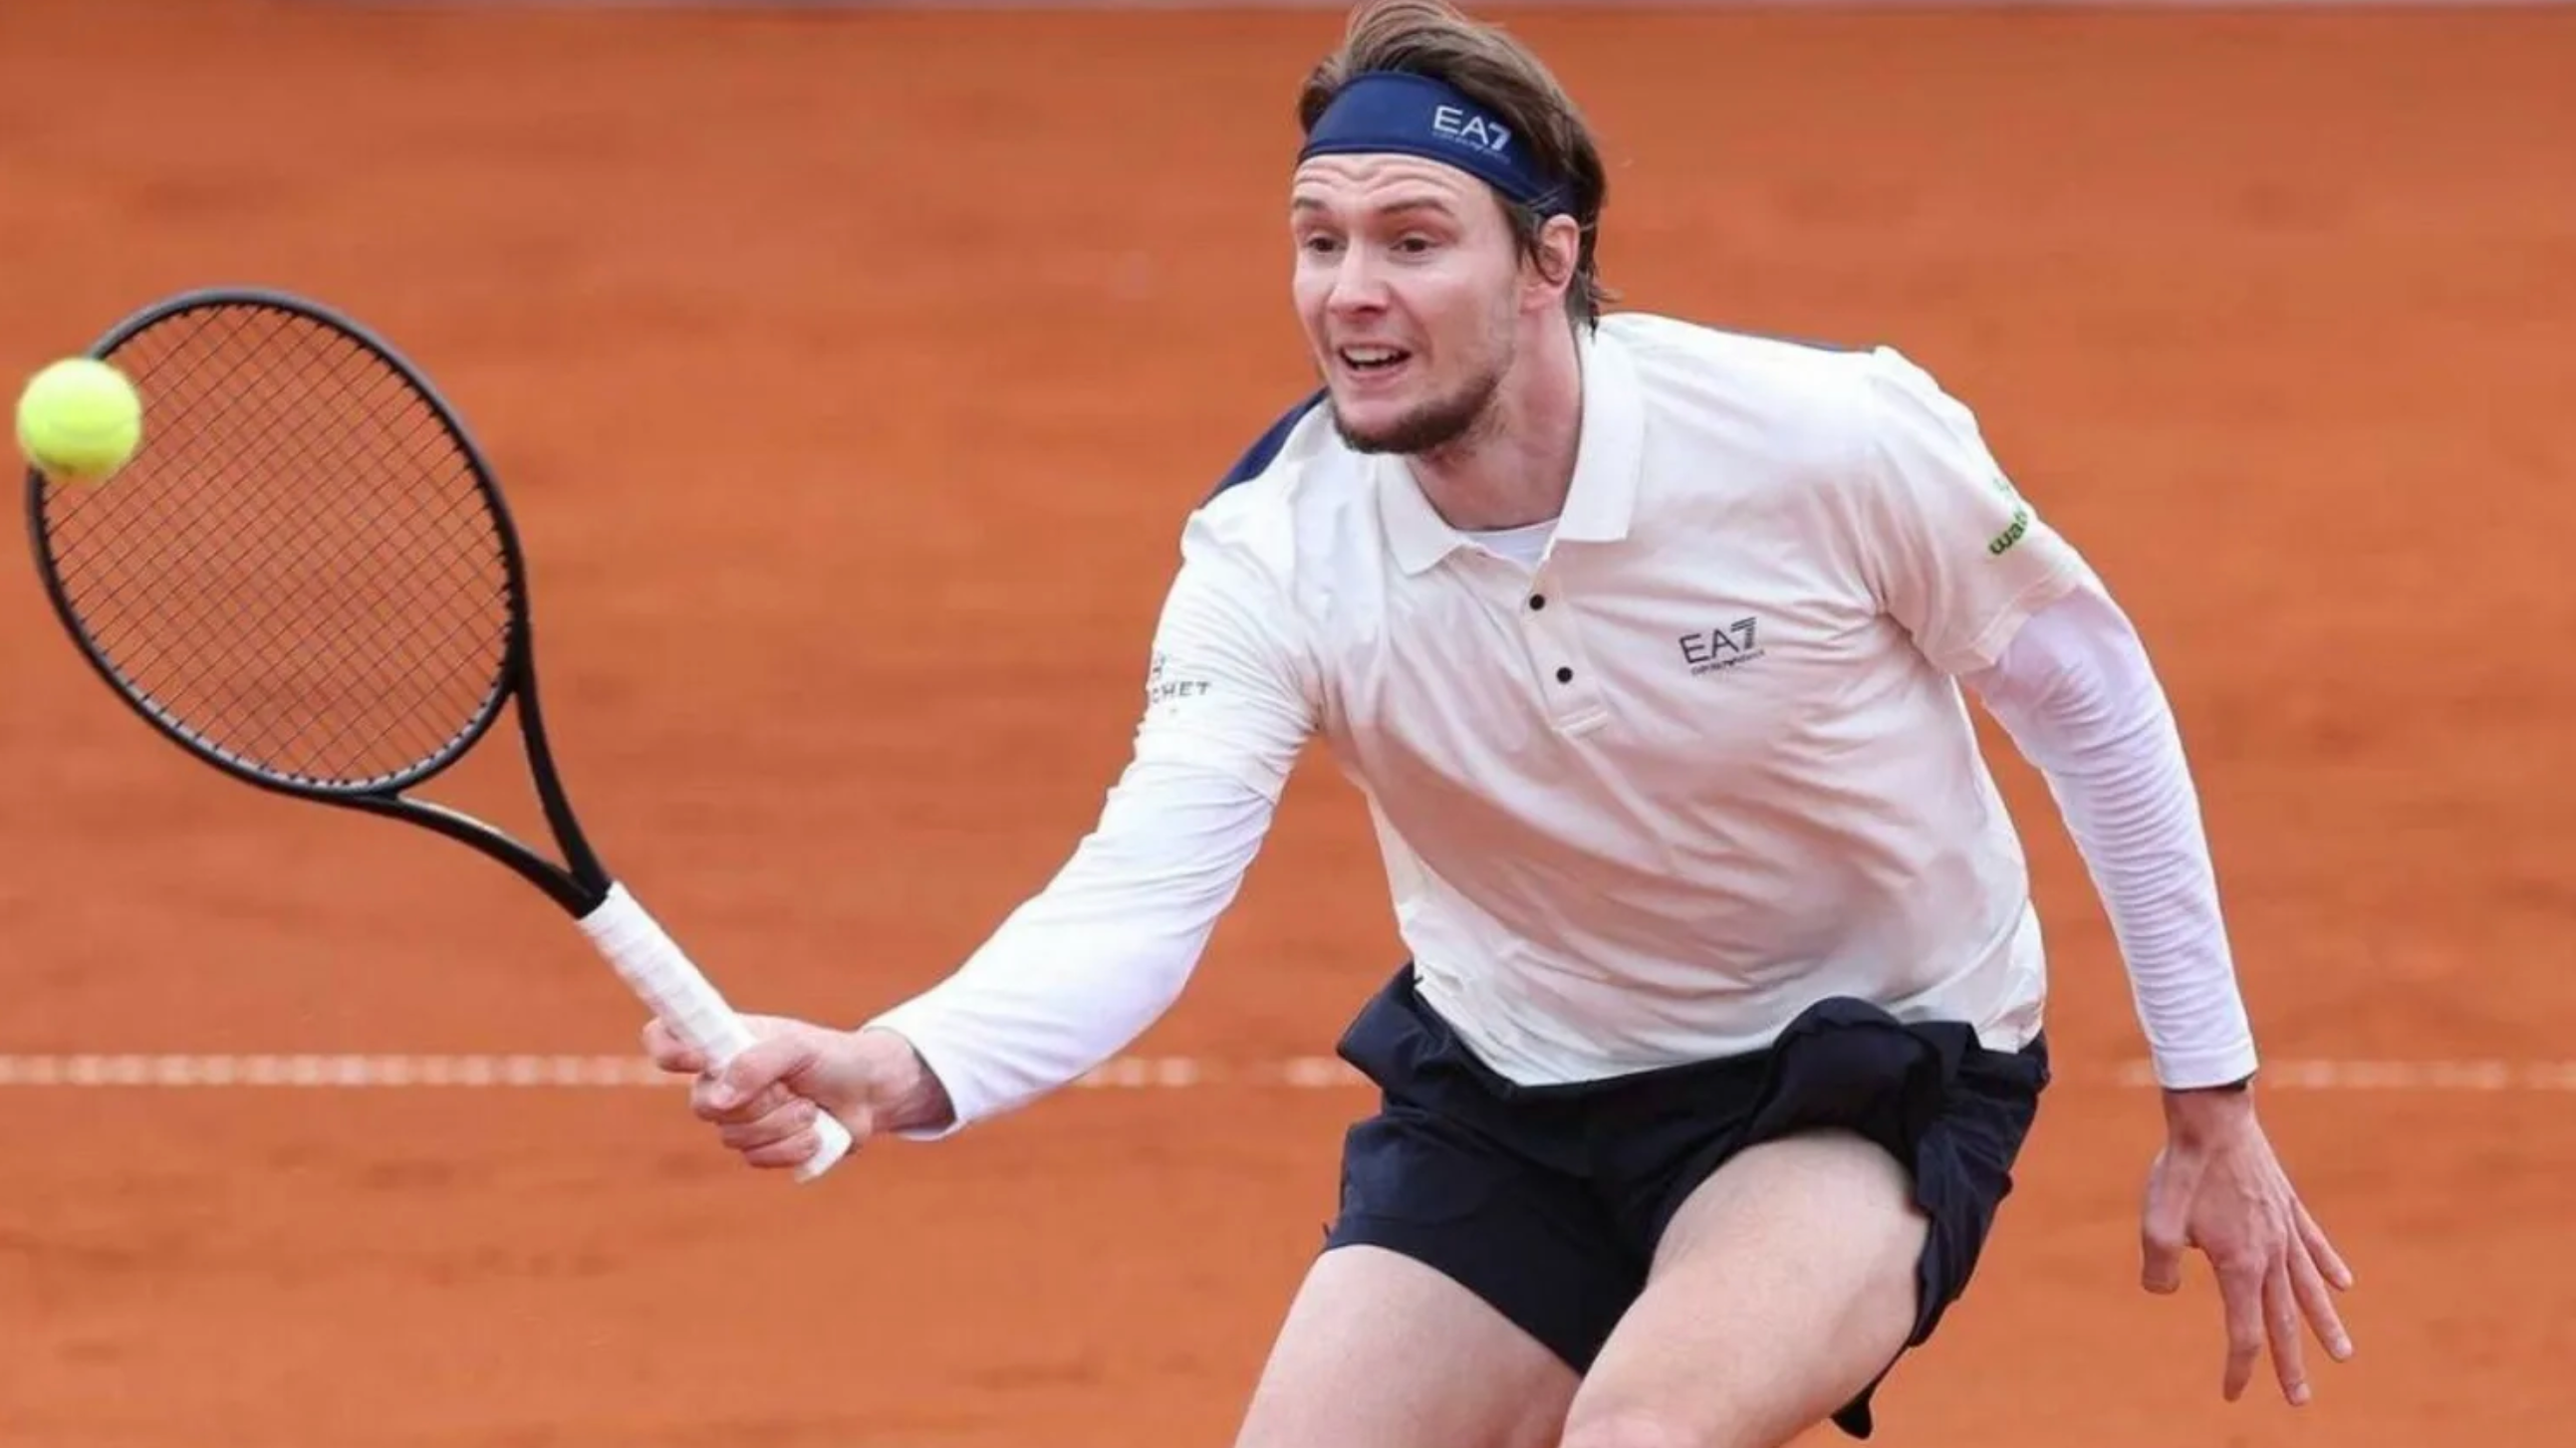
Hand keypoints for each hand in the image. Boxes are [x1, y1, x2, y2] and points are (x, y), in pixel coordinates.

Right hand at [641, 1014, 954, 1170]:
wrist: (868, 1093)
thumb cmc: (831, 1058)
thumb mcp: (800, 1047)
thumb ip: (759, 1062)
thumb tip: (721, 1096)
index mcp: (722, 1042)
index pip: (665, 1038)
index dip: (667, 1048)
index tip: (694, 1058)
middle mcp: (720, 1080)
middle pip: (702, 1105)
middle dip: (756, 1101)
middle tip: (790, 1087)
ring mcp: (737, 1118)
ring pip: (734, 1137)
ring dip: (782, 1123)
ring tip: (810, 1107)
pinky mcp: (759, 1149)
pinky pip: (757, 1159)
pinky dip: (792, 1146)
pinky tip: (814, 1131)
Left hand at [2140, 1085, 2355, 1405]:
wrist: (2211, 1118)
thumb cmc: (2181, 1171)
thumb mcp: (2155, 1225)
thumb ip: (2158, 1269)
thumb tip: (2162, 1291)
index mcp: (2241, 1266)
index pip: (2244, 1332)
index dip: (2239, 1368)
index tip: (2231, 1394)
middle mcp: (2272, 1254)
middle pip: (2284, 1320)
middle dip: (2291, 1363)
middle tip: (2300, 1400)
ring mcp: (2285, 1229)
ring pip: (2310, 1288)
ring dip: (2324, 1323)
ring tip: (2342, 1355)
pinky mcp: (2287, 1205)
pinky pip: (2314, 1244)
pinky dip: (2329, 1266)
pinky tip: (2343, 1284)